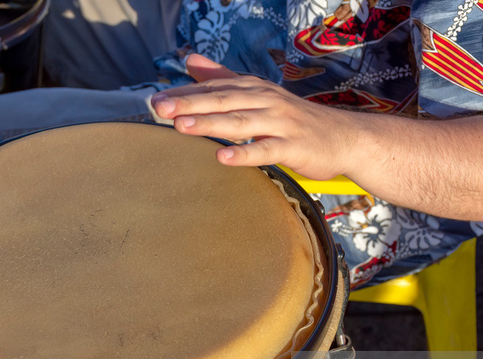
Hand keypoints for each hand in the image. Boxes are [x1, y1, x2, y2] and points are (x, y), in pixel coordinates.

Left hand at [151, 54, 366, 180]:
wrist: (345, 137)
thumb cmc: (295, 119)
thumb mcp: (259, 94)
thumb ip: (223, 77)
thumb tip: (190, 60)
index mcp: (254, 89)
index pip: (215, 88)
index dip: (185, 93)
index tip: (155, 101)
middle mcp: (265, 102)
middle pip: (223, 101)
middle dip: (190, 104)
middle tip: (160, 109)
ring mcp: (280, 124)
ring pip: (240, 122)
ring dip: (210, 124)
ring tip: (181, 126)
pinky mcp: (293, 147)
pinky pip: (266, 150)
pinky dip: (244, 154)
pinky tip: (222, 157)